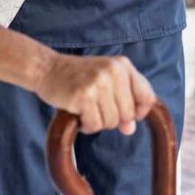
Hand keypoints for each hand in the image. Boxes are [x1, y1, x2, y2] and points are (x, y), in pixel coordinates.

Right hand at [33, 54, 155, 134]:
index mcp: (123, 65)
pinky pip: (94, 125)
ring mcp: (98, 83)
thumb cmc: (78, 76)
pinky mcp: (83, 96)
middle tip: (96, 107)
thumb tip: (130, 129)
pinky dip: (86, 125)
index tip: (125, 112)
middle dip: (113, 118)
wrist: (47, 68)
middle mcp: (113, 72)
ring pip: (112, 122)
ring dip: (98, 122)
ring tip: (86, 108)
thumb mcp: (106, 81)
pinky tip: (78, 113)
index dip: (138, 112)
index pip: (147, 97)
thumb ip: (123, 102)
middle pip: (128, 114)